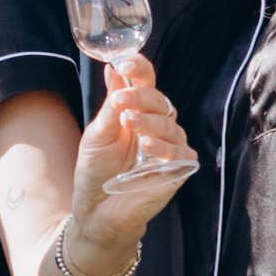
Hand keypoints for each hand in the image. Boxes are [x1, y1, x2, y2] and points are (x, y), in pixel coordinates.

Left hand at [71, 52, 199, 249]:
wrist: (97, 211)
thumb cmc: (96, 172)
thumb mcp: (98, 134)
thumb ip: (111, 104)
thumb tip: (113, 68)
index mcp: (137, 111)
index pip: (146, 82)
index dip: (139, 69)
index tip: (125, 63)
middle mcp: (157, 125)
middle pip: (160, 100)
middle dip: (141, 97)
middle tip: (121, 100)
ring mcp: (170, 147)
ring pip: (170, 124)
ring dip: (149, 121)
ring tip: (128, 122)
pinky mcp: (179, 169)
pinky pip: (179, 152)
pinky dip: (163, 147)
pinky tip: (146, 146)